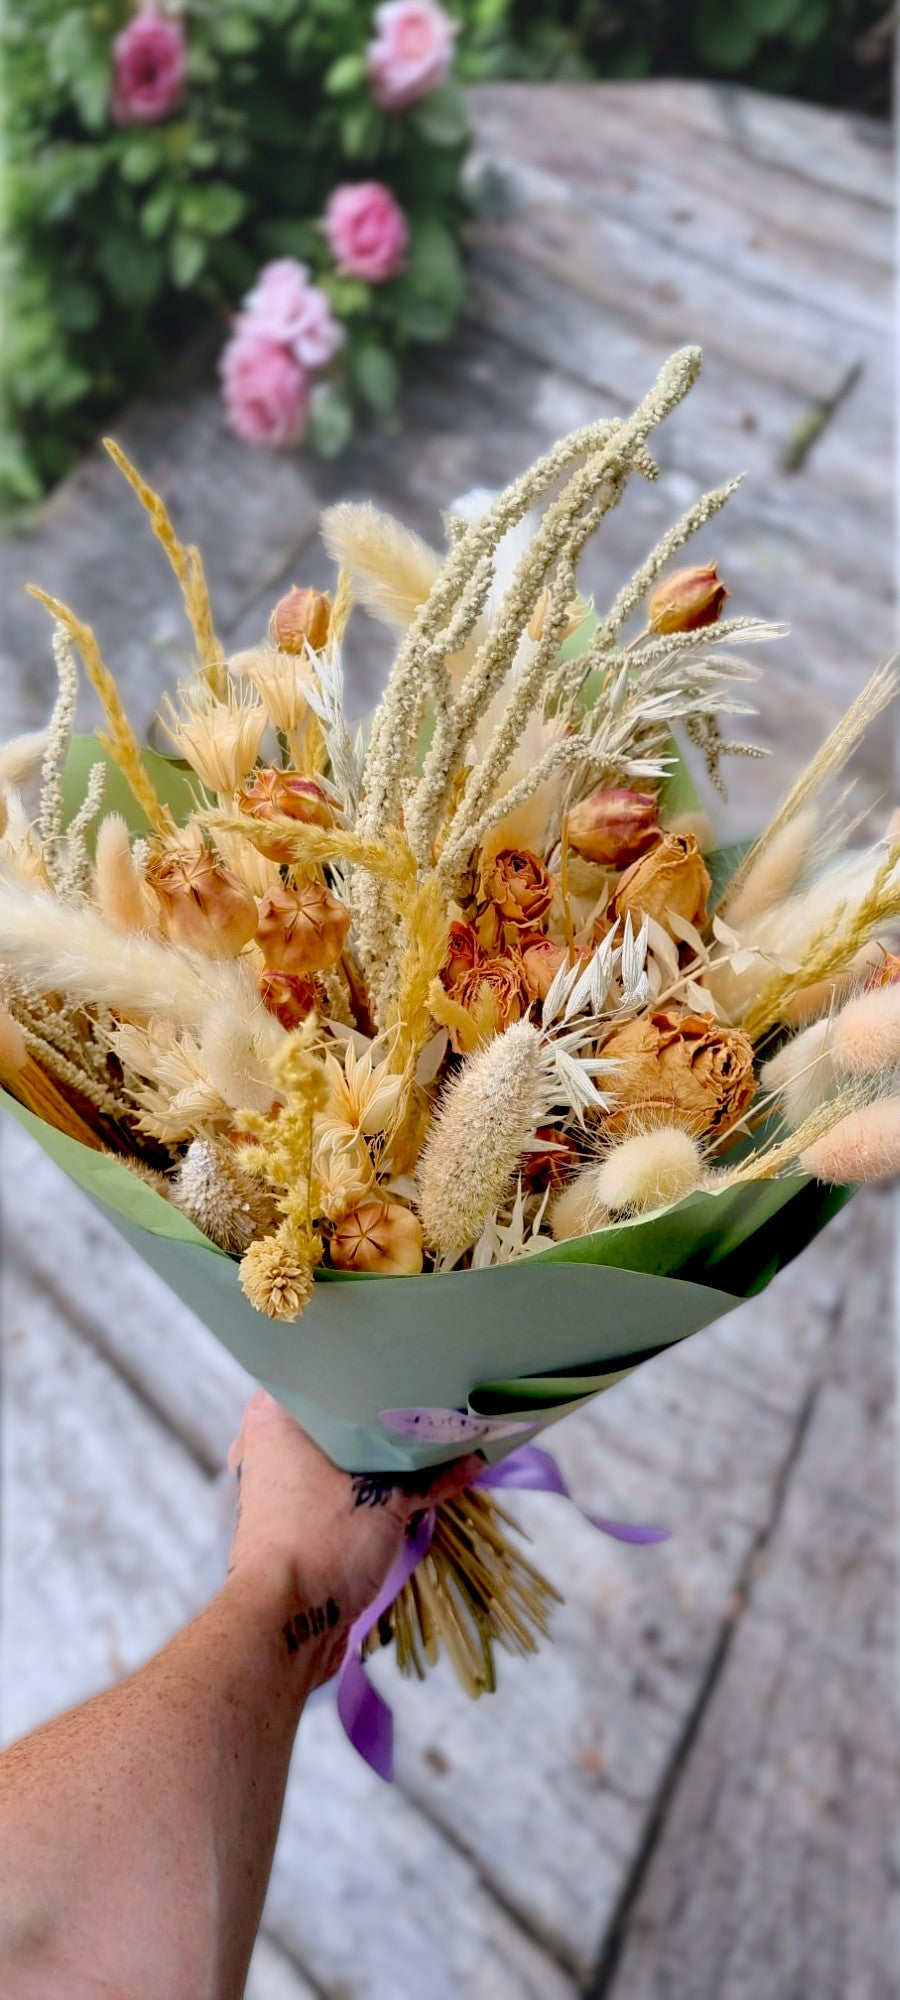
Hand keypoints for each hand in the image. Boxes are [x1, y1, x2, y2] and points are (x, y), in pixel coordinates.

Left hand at [226, 1390, 480, 1683]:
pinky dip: (367, 1491)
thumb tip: (477, 1456)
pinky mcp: (292, 1522)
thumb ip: (432, 1475)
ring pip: (338, 1457)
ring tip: (430, 1444)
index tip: (412, 1362)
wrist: (285, 1624)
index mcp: (273, 1415)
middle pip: (336, 1416)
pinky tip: (412, 1491)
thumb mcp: (387, 1499)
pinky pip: (335, 1491)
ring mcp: (277, 1486)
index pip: (325, 1370)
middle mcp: (267, 1444)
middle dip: (382, 1418)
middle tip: (431, 1403)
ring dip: (378, 1460)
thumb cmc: (323, 1541)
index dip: (370, 1367)